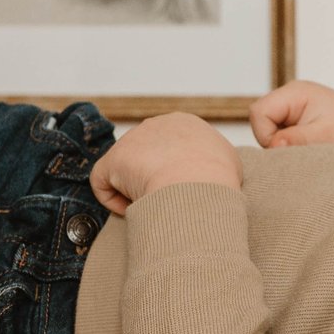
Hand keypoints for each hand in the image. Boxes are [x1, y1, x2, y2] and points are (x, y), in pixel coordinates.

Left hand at [90, 113, 241, 215]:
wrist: (197, 184)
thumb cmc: (218, 179)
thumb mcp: (230, 163)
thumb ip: (215, 163)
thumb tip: (211, 174)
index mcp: (185, 123)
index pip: (173, 147)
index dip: (176, 171)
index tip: (183, 191)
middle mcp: (155, 125)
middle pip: (148, 156)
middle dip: (154, 178)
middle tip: (167, 202)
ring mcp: (132, 140)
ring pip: (127, 171)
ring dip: (137, 191)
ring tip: (153, 209)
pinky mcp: (112, 160)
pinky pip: (104, 182)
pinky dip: (114, 200)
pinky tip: (132, 210)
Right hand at [249, 80, 333, 158]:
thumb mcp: (329, 136)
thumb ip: (298, 139)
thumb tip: (273, 145)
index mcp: (296, 92)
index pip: (259, 113)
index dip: (267, 135)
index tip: (289, 151)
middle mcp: (292, 99)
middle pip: (261, 123)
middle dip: (275, 144)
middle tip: (302, 155)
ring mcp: (295, 113)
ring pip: (270, 134)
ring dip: (285, 149)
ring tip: (312, 154)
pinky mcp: (300, 126)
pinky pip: (282, 140)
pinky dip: (292, 151)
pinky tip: (311, 155)